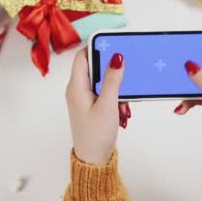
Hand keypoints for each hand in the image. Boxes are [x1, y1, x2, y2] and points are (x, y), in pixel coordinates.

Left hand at [65, 49, 130, 163]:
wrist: (93, 159)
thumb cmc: (96, 135)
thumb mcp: (108, 105)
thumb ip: (113, 80)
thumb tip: (116, 57)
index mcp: (76, 86)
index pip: (82, 56)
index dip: (96, 46)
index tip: (113, 41)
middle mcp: (77, 89)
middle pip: (93, 66)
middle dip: (111, 69)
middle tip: (125, 70)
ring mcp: (84, 97)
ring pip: (101, 80)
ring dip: (115, 86)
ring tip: (123, 100)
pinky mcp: (92, 105)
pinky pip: (104, 92)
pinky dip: (115, 96)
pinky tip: (122, 107)